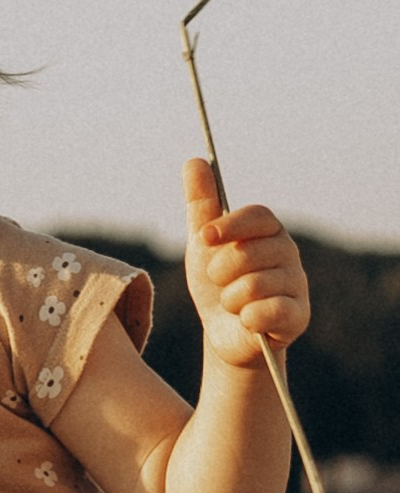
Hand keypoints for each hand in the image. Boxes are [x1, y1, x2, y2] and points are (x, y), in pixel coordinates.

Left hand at [183, 158, 309, 367]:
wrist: (224, 332)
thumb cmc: (216, 283)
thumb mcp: (204, 244)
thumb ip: (201, 205)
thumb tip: (194, 160)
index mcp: (268, 231)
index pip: (259, 215)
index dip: (230, 224)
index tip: (204, 238)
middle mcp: (289, 253)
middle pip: (250, 252)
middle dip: (221, 271)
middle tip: (218, 281)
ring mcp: (297, 285)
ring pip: (254, 285)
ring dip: (230, 298)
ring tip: (232, 303)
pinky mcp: (298, 316)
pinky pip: (267, 312)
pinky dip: (246, 318)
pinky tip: (247, 320)